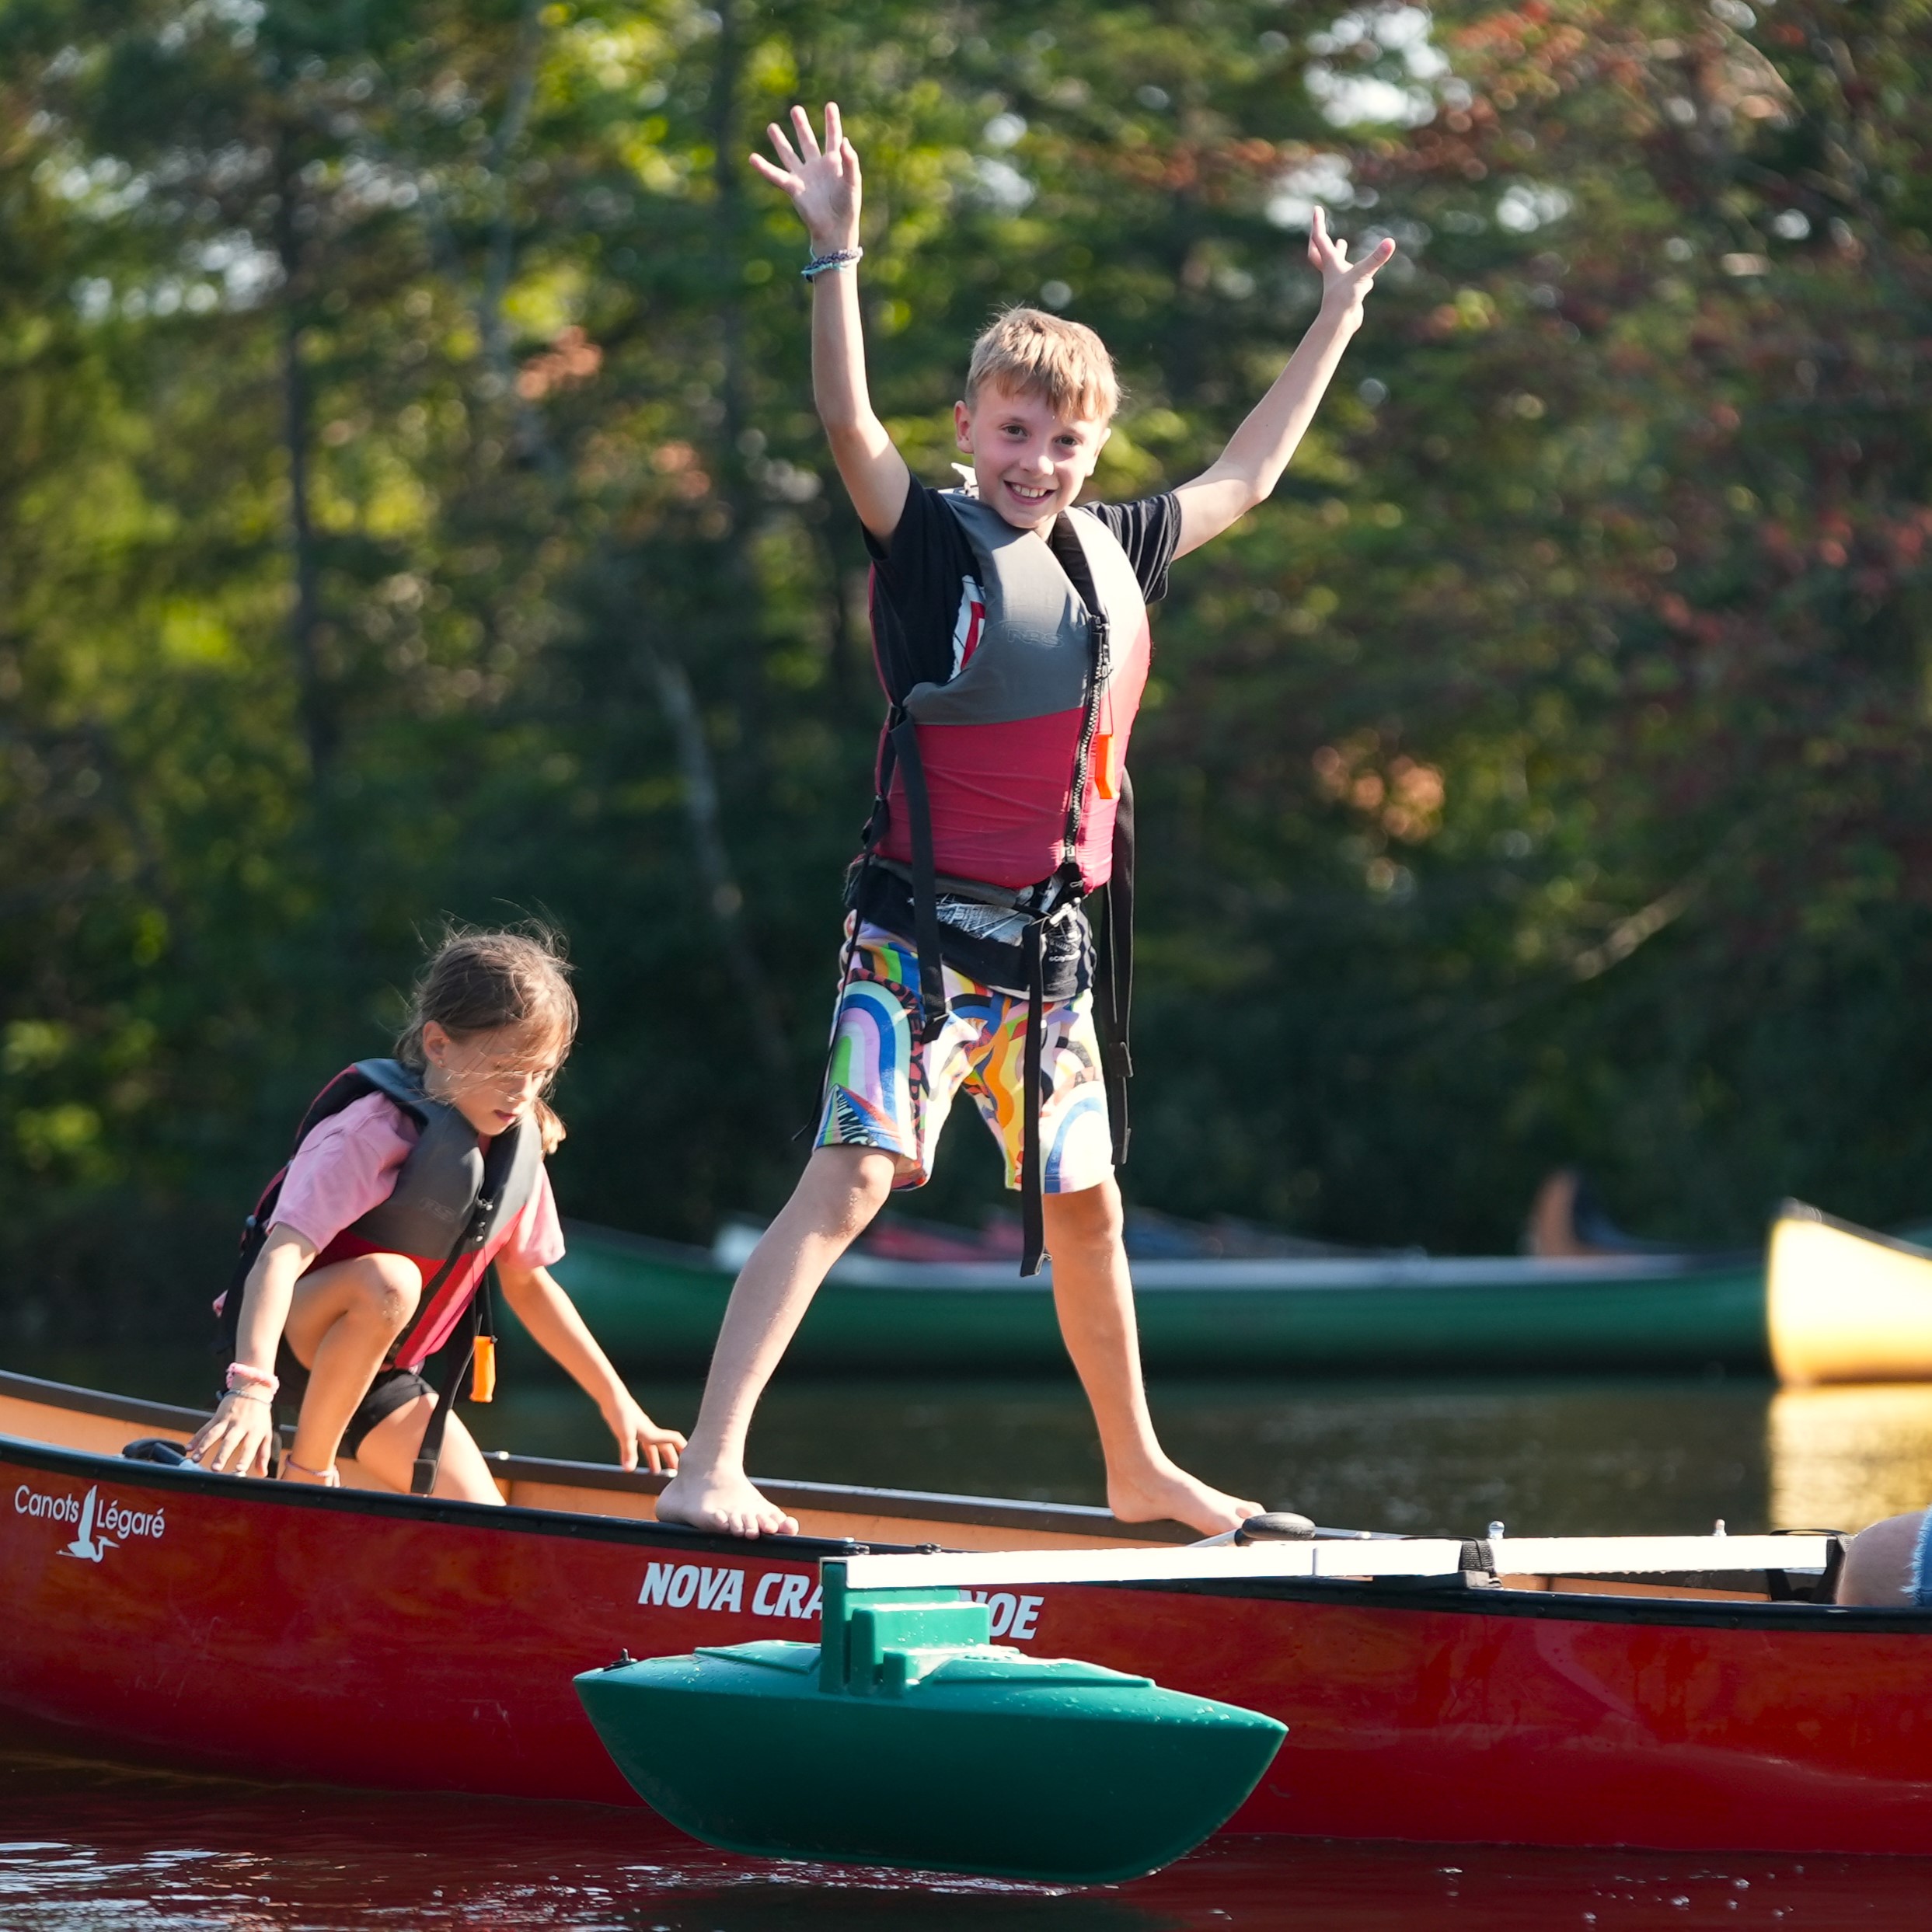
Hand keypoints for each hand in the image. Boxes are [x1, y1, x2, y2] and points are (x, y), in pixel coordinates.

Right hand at [185, 1390, 275, 1477]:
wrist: (252, 1389)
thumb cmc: (260, 1416)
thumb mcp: (266, 1433)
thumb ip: (264, 1454)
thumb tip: (262, 1473)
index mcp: (255, 1431)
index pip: (250, 1446)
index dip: (245, 1458)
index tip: (239, 1470)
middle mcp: (240, 1426)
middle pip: (230, 1441)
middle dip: (221, 1455)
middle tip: (215, 1468)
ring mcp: (227, 1421)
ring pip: (213, 1434)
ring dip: (204, 1447)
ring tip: (196, 1459)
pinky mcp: (217, 1417)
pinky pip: (205, 1428)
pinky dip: (196, 1438)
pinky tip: (189, 1447)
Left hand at [602, 1391, 686, 1474]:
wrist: (611, 1398)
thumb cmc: (622, 1412)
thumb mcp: (626, 1435)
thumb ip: (629, 1452)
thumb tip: (630, 1469)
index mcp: (652, 1432)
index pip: (673, 1439)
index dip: (682, 1447)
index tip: (690, 1457)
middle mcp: (649, 1432)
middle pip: (664, 1446)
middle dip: (670, 1458)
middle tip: (673, 1471)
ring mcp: (640, 1431)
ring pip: (651, 1447)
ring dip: (654, 1459)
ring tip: (654, 1472)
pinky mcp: (630, 1430)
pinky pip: (639, 1445)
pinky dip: (639, 1454)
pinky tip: (633, 1461)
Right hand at [749, 102, 860, 253]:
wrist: (835, 229)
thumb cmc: (848, 207)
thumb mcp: (853, 182)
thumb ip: (851, 161)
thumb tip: (844, 141)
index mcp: (834, 163)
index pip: (833, 137)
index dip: (832, 122)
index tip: (830, 105)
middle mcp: (817, 167)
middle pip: (808, 141)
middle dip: (801, 126)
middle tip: (796, 109)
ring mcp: (804, 176)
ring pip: (789, 154)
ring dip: (780, 141)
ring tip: (771, 127)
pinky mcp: (793, 188)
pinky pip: (776, 175)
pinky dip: (764, 168)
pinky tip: (752, 158)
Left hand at [1309, 205, 1395, 312]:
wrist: (1340, 324)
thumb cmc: (1344, 300)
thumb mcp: (1363, 275)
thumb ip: (1376, 259)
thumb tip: (1391, 243)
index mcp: (1330, 263)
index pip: (1320, 238)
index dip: (1318, 223)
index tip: (1316, 209)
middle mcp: (1332, 272)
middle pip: (1321, 251)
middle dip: (1320, 238)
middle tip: (1319, 227)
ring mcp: (1339, 283)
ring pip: (1337, 265)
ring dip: (1338, 253)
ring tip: (1342, 243)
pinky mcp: (1348, 294)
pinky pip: (1352, 280)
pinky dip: (1358, 275)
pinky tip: (1367, 277)